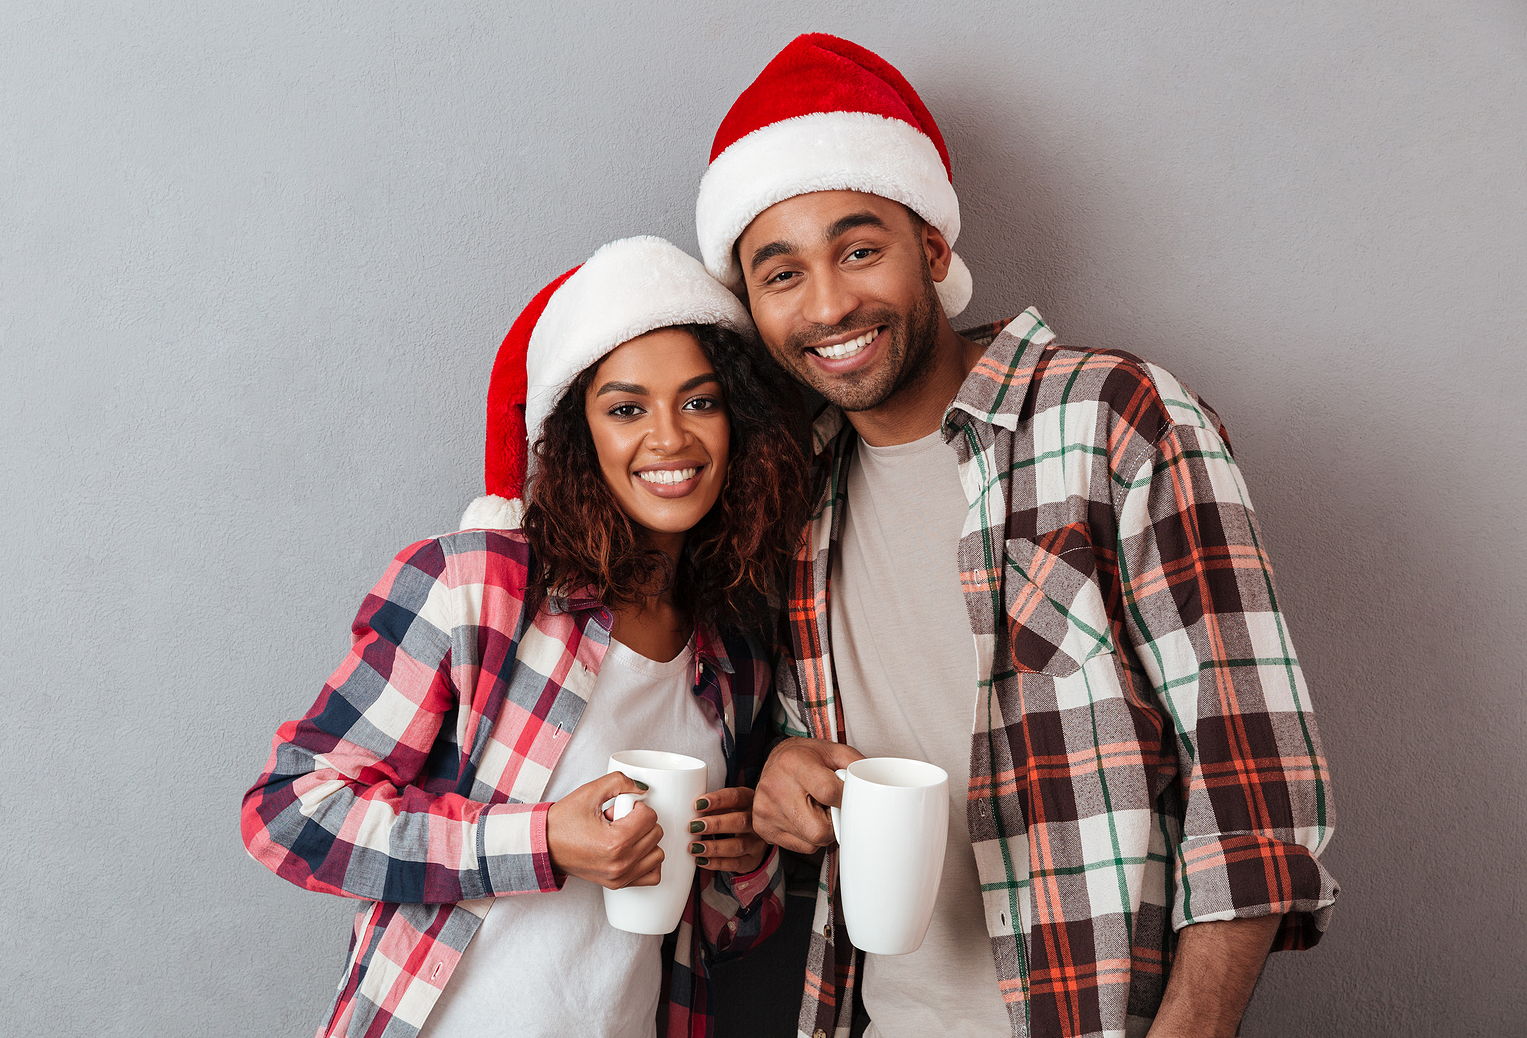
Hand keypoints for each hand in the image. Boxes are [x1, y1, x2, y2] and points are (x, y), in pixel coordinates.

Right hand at [546, 771, 662, 888]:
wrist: (544, 846)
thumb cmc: (562, 823)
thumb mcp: (589, 792)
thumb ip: (619, 781)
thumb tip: (642, 787)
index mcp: (615, 842)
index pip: (650, 816)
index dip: (635, 806)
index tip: (619, 808)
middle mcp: (620, 863)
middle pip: (656, 833)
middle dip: (639, 821)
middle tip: (617, 820)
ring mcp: (620, 876)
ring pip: (657, 853)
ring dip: (645, 840)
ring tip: (622, 835)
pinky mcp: (618, 884)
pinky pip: (652, 874)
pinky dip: (647, 860)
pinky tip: (632, 849)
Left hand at [687, 787, 767, 873]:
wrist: (754, 839)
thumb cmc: (735, 817)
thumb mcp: (729, 806)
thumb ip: (714, 806)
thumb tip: (690, 810)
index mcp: (750, 802)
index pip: (736, 797)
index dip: (718, 800)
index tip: (698, 804)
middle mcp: (757, 822)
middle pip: (740, 821)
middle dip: (716, 824)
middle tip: (694, 827)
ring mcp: (756, 843)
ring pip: (738, 845)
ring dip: (714, 847)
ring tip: (694, 847)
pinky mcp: (751, 860)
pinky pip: (735, 864)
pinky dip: (717, 863)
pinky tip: (702, 860)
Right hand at [752, 738, 864, 853]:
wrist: (776, 759)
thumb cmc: (808, 757)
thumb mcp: (835, 752)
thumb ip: (857, 767)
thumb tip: (878, 791)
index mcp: (794, 763)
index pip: (829, 792)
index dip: (845, 800)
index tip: (847, 797)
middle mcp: (775, 788)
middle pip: (819, 829)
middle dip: (833, 822)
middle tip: (831, 807)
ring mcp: (766, 810)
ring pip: (812, 841)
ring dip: (822, 830)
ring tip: (815, 809)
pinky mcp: (762, 827)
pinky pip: (800, 847)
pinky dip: (808, 837)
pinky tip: (804, 817)